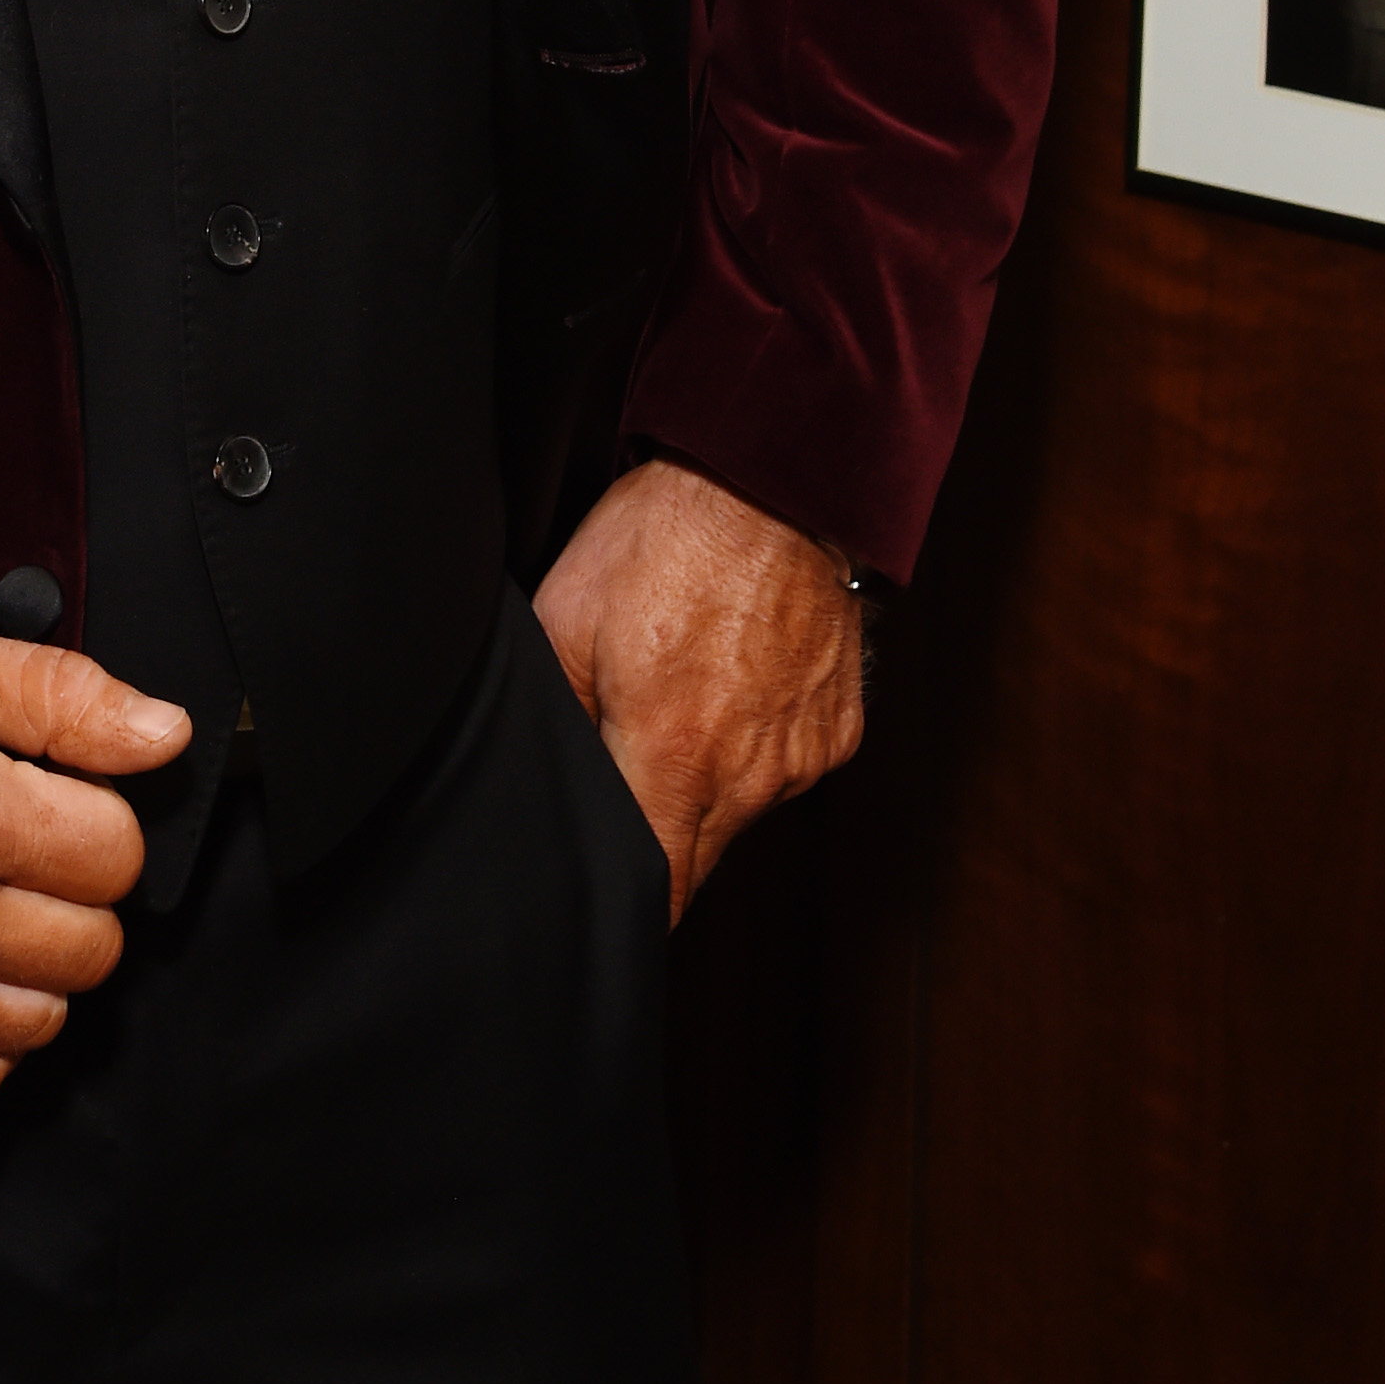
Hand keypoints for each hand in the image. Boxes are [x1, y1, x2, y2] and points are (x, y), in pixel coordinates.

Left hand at [531, 457, 864, 921]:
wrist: (770, 480)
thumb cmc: (664, 539)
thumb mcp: (564, 622)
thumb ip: (558, 724)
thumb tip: (546, 787)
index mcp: (674, 757)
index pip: (659, 891)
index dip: (629, 904)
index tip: (606, 896)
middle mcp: (750, 774)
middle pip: (696, 857)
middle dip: (658, 836)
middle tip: (628, 766)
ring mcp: (802, 757)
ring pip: (740, 812)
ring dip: (705, 783)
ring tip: (680, 698)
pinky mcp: (838, 733)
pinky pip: (784, 769)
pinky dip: (754, 746)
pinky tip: (729, 682)